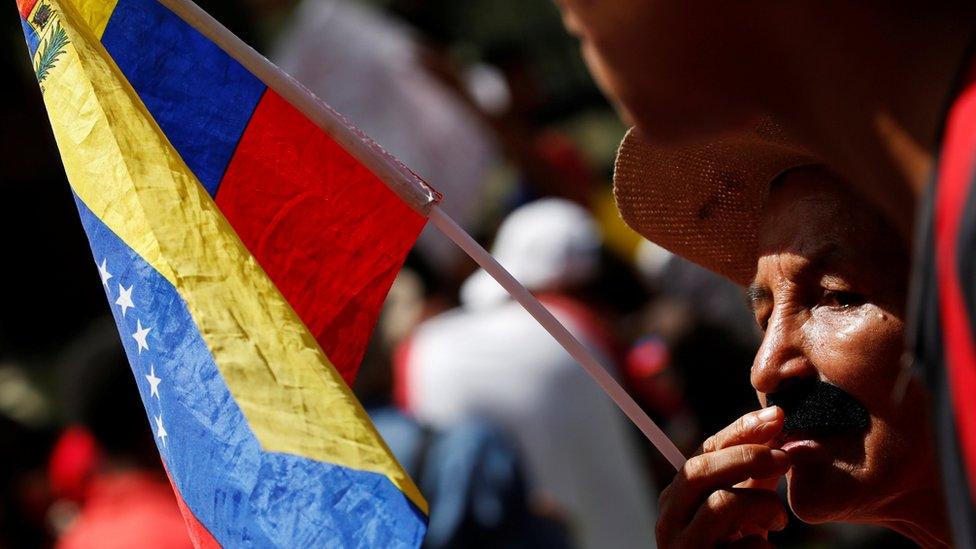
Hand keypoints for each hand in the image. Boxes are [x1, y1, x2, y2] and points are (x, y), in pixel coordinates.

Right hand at [657, 407, 790, 547]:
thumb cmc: (738, 547)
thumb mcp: (745, 504)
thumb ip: (756, 469)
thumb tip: (781, 424)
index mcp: (678, 494)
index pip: (705, 450)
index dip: (741, 430)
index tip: (776, 416)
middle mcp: (670, 517)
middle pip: (699, 469)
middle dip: (747, 456)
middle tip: (785, 457)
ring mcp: (682, 546)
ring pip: (721, 505)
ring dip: (762, 506)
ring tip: (778, 522)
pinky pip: (743, 548)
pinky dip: (763, 547)